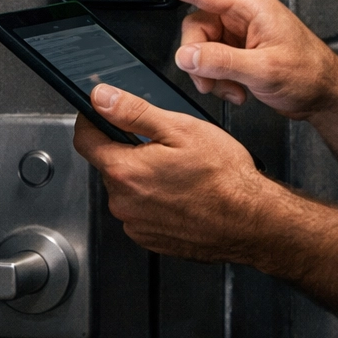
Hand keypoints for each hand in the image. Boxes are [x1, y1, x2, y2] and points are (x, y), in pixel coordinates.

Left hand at [72, 83, 278, 261]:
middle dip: (128, 149)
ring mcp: (136, 225)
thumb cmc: (224, 177)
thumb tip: (101, 98)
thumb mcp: (179, 129)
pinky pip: (141, 211)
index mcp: (125, 171)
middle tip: (164, 143)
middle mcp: (123, 203)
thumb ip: (132, 112)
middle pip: (108, 164)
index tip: (102, 112)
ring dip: (143, 176)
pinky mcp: (151, 239)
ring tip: (179, 171)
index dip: (91, 119)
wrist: (252, 221)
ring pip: (127, 189)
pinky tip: (182, 193)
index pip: (84, 139)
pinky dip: (155, 200)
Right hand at [140, 0, 337, 119]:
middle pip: (197, 27)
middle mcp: (244, 17)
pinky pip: (213, 61)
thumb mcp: (264, 69)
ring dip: (209, 73)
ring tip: (230, 89)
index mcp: (252, 7)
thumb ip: (222, 61)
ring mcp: (242, 35)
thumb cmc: (310, 74)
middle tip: (208, 79)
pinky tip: (236, 91)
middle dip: (198, 57)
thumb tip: (188, 56)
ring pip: (203, 47)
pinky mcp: (241, 52)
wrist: (326, 95)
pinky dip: (218, 79)